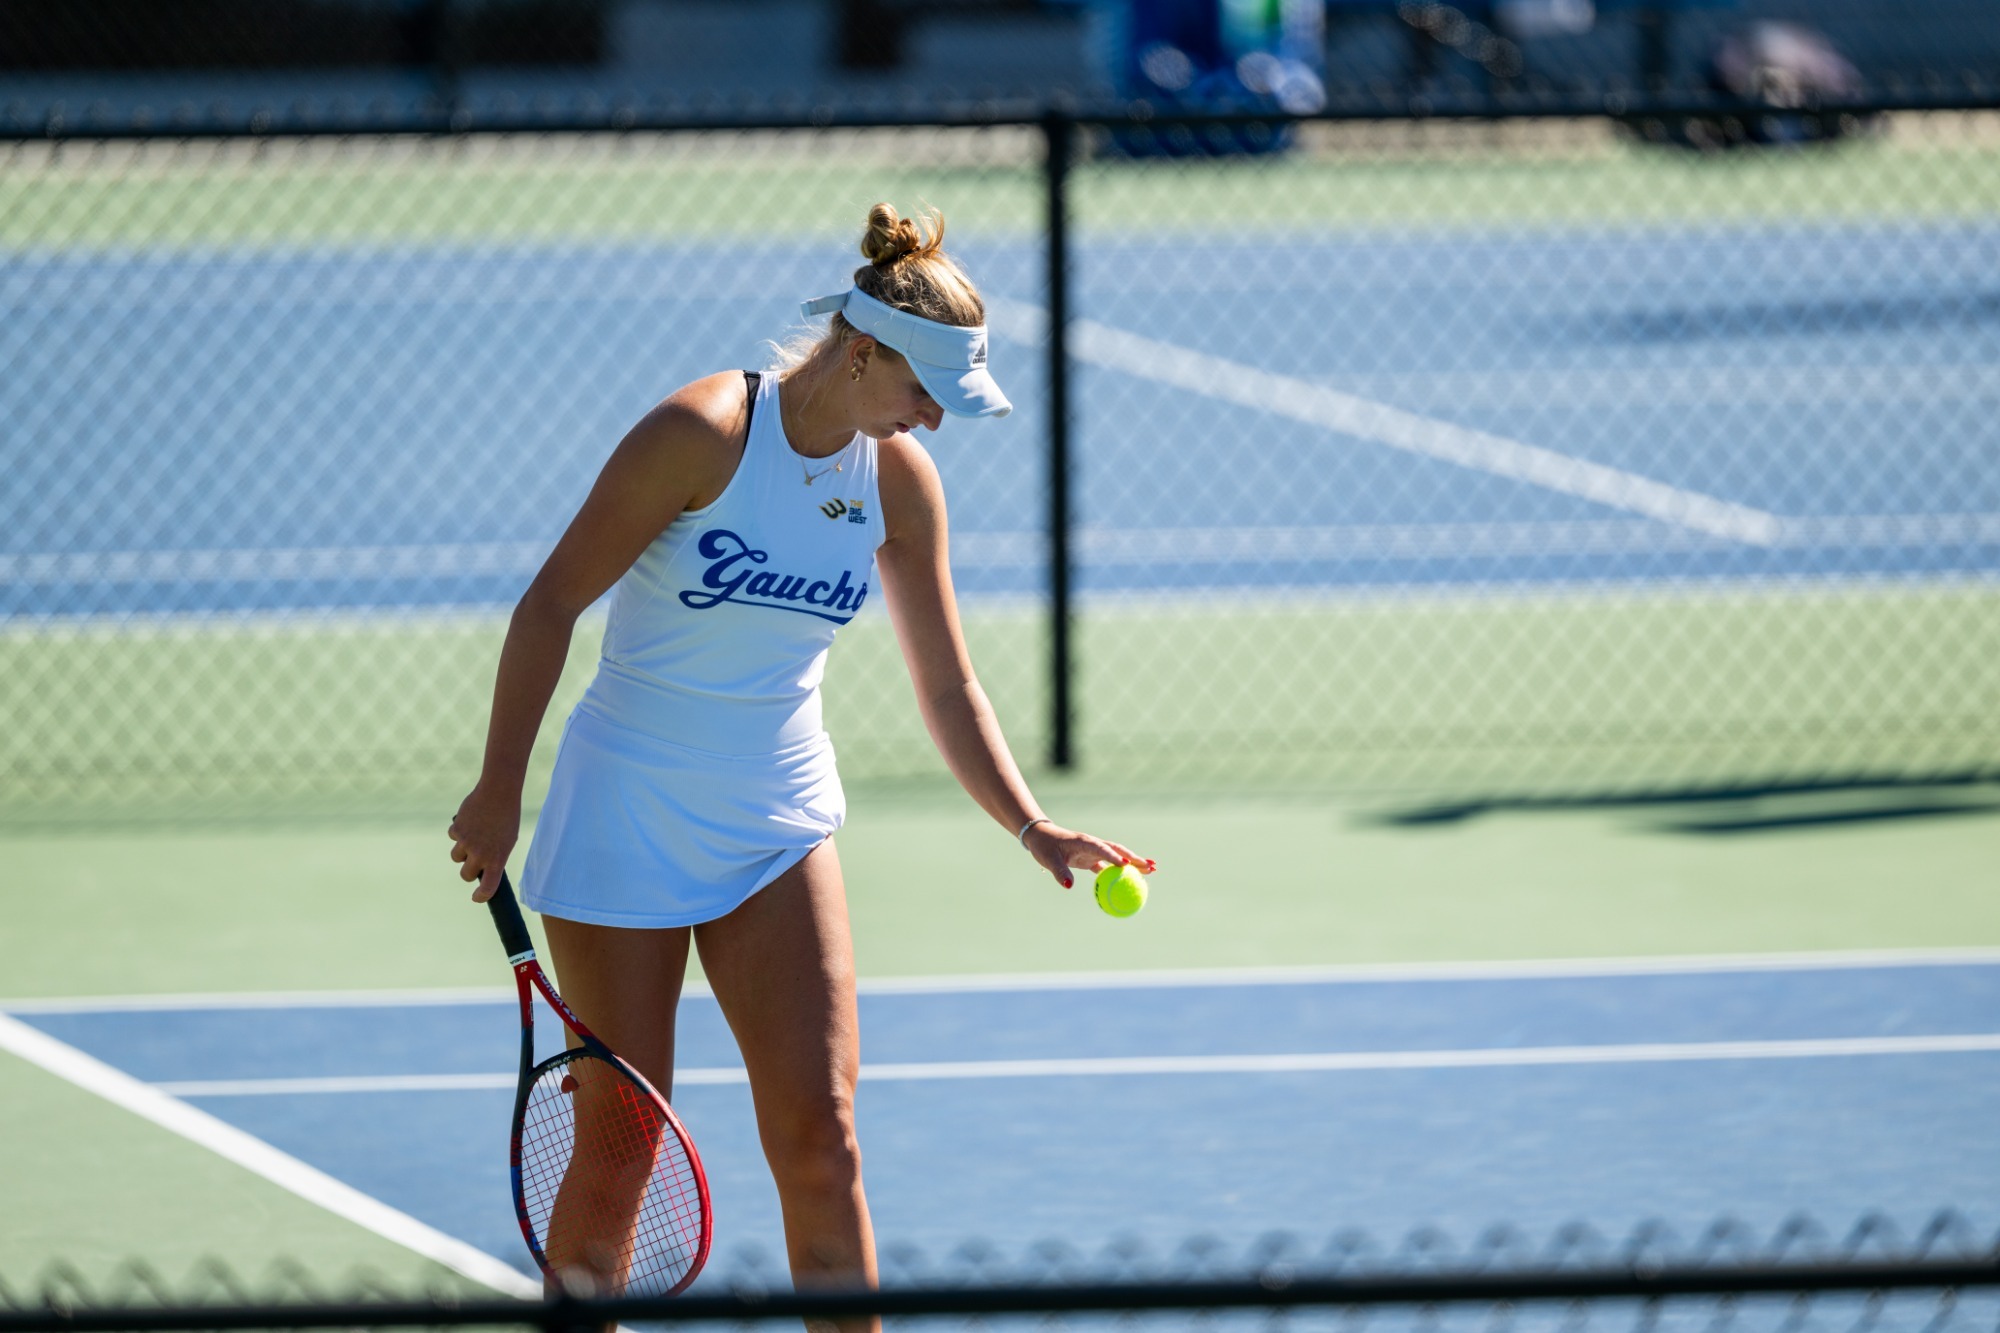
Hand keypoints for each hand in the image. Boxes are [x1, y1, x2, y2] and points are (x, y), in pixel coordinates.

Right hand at [448, 784, 520, 902]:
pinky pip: (453, 837)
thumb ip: (495, 857)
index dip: (481, 896)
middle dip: (469, 870)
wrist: (499, 792)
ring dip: (462, 851)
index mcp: (497, 859)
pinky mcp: (456, 830)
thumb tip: (482, 869)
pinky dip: (459, 831)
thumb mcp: (507, 841)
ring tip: (474, 835)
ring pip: (457, 857)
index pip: (488, 888)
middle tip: (475, 861)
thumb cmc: (507, 817)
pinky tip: (470, 820)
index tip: (477, 898)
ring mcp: (466, 843)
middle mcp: (480, 854)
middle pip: (466, 875)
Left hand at [1021, 822, 1155, 890]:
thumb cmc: (1044, 846)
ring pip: (1118, 856)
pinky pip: (1110, 865)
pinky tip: (1133, 878)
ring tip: (1152, 870)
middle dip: (1135, 858)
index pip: (1102, 849)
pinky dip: (1121, 871)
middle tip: (1151, 866)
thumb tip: (1069, 886)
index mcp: (1084, 842)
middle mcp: (1093, 844)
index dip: (1114, 856)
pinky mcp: (1092, 857)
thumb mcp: (1048, 859)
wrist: (1041, 836)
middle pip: (1118, 850)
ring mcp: (1094, 850)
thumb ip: (1059, 871)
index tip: (1126, 864)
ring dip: (1134, 863)